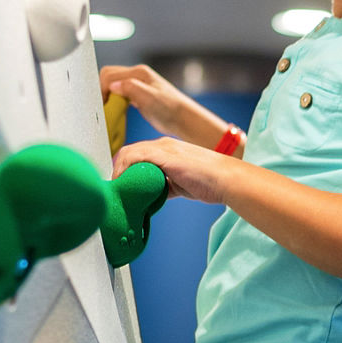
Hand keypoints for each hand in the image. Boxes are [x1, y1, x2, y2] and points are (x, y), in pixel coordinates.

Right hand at [100, 64, 193, 137]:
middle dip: (102, 91)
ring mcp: (137, 86)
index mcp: (138, 73)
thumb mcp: (150, 98)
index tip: (103, 105)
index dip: (101, 89)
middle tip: (103, 108)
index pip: (109, 74)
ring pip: (112, 85)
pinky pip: (119, 94)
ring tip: (108, 111)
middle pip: (108, 77)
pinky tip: (116, 112)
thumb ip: (131, 88)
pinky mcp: (137, 96)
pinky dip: (114, 101)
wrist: (183, 120)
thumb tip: (113, 85)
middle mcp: (137, 76)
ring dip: (107, 97)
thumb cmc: (171, 109)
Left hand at [112, 137, 234, 204]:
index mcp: (168, 149)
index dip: (124, 168)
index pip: (136, 154)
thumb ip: (164, 187)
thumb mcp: (181, 184)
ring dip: (118, 171)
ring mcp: (164, 148)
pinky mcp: (164, 155)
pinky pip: (135, 157)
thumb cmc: (210, 183)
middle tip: (115, 190)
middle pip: (128, 152)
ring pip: (129, 153)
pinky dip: (124, 169)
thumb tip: (150, 197)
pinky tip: (123, 183)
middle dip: (118, 170)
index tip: (120, 185)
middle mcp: (163, 145)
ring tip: (117, 189)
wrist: (226, 180)